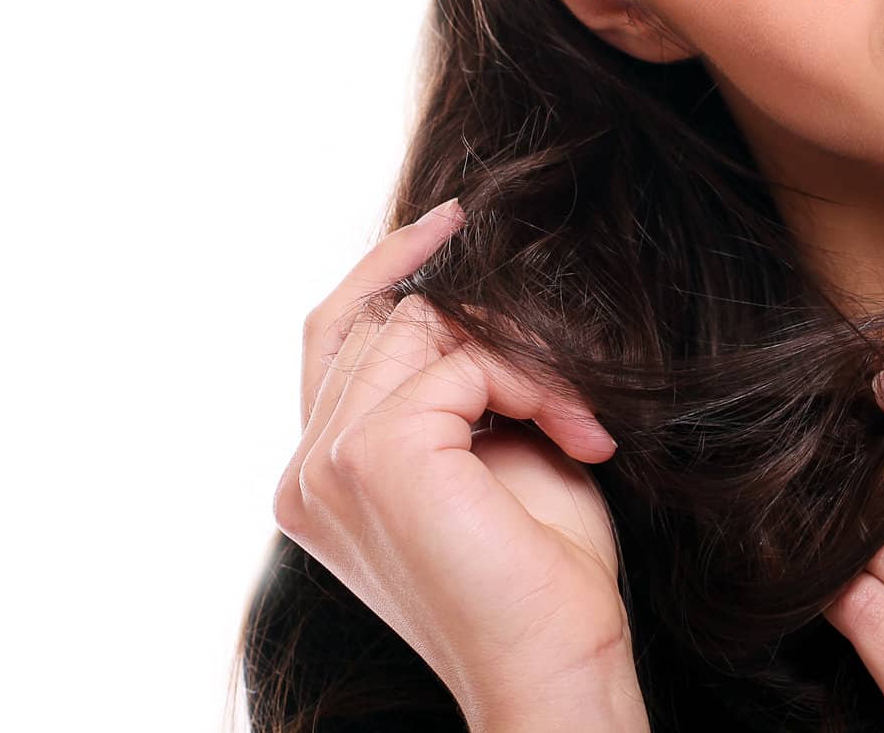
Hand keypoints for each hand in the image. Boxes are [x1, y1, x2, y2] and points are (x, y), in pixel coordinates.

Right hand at [272, 199, 648, 732]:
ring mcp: (329, 462)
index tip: (455, 220)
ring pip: (431, 327)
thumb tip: (464, 285)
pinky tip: (575, 437)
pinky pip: (465, 359)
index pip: (335, 330)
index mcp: (319, 472)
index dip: (388, 264)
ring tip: (577, 422)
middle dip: (492, 331)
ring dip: (523, 361)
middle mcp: (306, 468)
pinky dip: (532, 383)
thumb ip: (454, 375)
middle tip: (569, 390)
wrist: (555, 664)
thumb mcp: (490, 446)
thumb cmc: (535, 567)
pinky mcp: (374, 456)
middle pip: (390, 317)